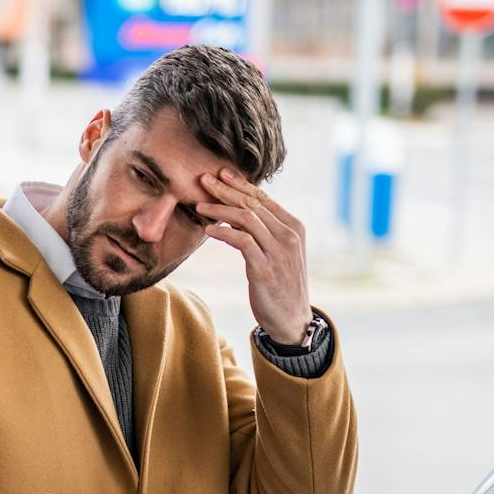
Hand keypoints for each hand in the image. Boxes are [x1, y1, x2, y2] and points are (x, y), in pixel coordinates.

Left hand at [197, 168, 311, 344]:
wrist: (292, 319)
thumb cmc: (280, 284)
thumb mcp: (277, 252)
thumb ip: (264, 232)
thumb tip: (237, 214)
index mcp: (293, 227)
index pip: (263, 198)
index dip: (240, 184)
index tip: (220, 174)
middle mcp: (288, 235)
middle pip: (253, 204)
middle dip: (226, 190)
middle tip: (204, 180)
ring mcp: (278, 252)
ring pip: (246, 219)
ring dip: (220, 210)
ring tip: (199, 205)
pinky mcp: (265, 269)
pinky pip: (242, 242)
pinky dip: (223, 233)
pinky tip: (209, 230)